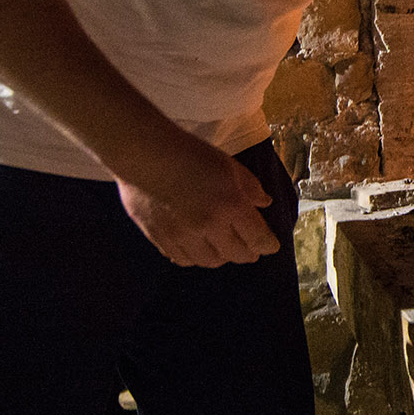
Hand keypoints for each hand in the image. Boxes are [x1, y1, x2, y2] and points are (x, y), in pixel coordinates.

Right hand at [114, 132, 279, 266]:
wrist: (143, 153)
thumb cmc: (189, 153)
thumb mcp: (228, 165)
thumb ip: (250, 187)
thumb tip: (264, 203)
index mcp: (230, 205)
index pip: (258, 238)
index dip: (267, 245)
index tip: (270, 246)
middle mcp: (208, 226)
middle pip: (236, 255)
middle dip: (247, 253)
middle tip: (250, 250)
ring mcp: (183, 235)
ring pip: (209, 261)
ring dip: (221, 256)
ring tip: (222, 248)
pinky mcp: (161, 238)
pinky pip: (183, 259)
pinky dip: (195, 257)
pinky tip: (196, 247)